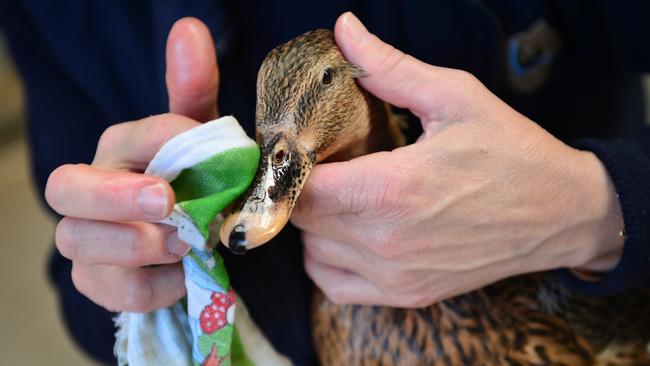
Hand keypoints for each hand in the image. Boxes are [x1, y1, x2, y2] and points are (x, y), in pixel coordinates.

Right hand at [45, 18, 219, 311]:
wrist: (190, 237)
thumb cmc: (194, 181)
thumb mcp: (202, 138)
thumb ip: (193, 89)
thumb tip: (188, 28)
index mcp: (119, 149)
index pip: (131, 136)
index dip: (168, 140)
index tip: (214, 151)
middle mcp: (90, 189)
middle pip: (65, 188)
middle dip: (117, 195)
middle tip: (167, 200)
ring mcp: (87, 236)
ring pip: (78, 241)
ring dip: (135, 243)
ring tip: (186, 244)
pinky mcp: (97, 279)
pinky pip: (112, 289)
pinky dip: (152, 286)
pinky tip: (182, 275)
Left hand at [291, 12, 624, 307]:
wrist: (561, 213)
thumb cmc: (511, 152)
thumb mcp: (455, 98)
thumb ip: (390, 68)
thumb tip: (345, 29)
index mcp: (392, 189)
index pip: (301, 185)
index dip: (290, 162)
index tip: (300, 144)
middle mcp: (386, 241)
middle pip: (301, 218)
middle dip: (302, 186)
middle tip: (324, 162)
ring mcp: (394, 275)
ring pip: (311, 252)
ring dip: (313, 223)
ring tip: (341, 195)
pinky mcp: (405, 294)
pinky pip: (334, 285)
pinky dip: (327, 260)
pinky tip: (347, 233)